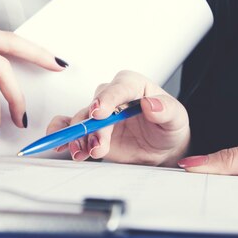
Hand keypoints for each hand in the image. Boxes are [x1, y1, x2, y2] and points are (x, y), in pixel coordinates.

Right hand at [47, 71, 189, 165]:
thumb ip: (166, 110)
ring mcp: (99, 115)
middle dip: (93, 127)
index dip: (108, 98)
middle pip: (96, 106)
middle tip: (97, 146)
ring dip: (77, 136)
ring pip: (81, 119)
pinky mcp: (90, 130)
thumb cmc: (167, 127)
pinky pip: (69, 127)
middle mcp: (113, 97)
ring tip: (81, 152)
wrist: (161, 150)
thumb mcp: (176, 118)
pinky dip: (62, 134)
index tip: (100, 112)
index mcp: (133, 85)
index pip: (119, 87)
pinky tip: (61, 145)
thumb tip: (151, 104)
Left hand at [177, 139, 237, 234]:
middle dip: (201, 194)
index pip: (218, 198)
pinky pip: (237, 218)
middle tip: (180, 182)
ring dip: (213, 199)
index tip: (175, 177)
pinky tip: (220, 192)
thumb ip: (237, 157)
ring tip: (199, 185)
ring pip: (226, 215)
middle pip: (219, 210)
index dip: (196, 184)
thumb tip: (193, 165)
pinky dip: (227, 203)